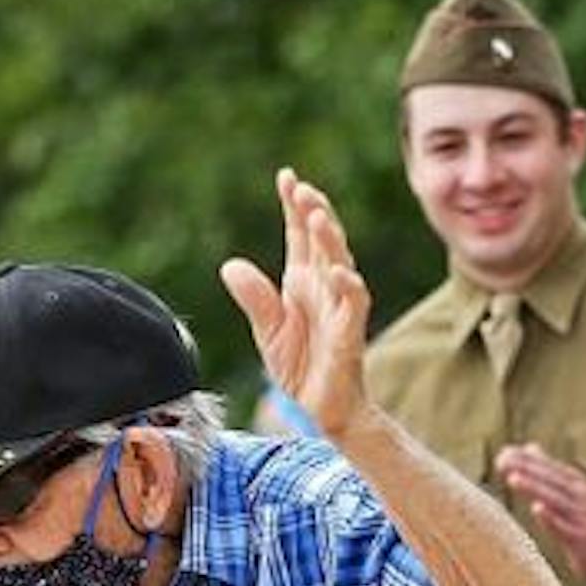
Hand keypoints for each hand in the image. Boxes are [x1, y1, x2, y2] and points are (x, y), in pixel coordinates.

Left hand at [219, 167, 371, 439]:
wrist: (323, 409)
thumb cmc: (301, 367)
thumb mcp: (268, 330)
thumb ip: (254, 298)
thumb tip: (230, 265)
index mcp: (303, 281)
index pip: (300, 235)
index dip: (294, 205)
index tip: (286, 176)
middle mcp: (324, 287)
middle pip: (323, 240)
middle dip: (315, 211)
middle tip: (301, 188)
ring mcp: (340, 306)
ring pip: (341, 262)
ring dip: (331, 239)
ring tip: (317, 215)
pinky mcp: (351, 331)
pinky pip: (355, 302)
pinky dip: (348, 285)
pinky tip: (337, 270)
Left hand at [494, 442, 585, 585]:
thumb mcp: (571, 490)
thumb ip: (549, 470)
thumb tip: (530, 446)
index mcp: (576, 482)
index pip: (549, 467)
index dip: (527, 459)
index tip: (503, 452)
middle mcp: (581, 495)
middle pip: (550, 479)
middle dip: (526, 469)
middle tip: (502, 461)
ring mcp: (582, 516)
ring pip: (555, 500)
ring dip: (534, 488)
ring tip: (512, 479)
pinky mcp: (583, 538)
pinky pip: (564, 527)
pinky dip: (551, 518)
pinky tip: (537, 509)